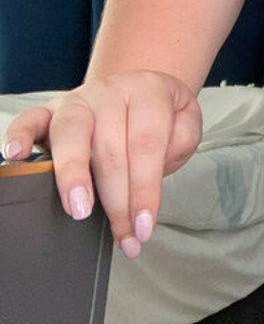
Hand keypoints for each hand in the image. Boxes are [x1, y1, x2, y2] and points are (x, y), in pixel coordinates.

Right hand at [1, 71, 202, 258]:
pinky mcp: (49, 111)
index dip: (146, 188)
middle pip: (109, 146)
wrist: (137, 90)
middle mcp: (109, 92)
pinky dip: (19, 136)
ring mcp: (77, 100)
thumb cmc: (159, 117)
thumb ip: (179, 140)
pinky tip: (15, 156)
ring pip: (72, 132)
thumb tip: (151, 172)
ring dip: (73, 174)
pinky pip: (29, 119)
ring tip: (79, 209)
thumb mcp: (185, 123)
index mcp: (148, 91)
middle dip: (116, 198)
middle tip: (123, 233)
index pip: (147, 143)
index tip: (144, 226)